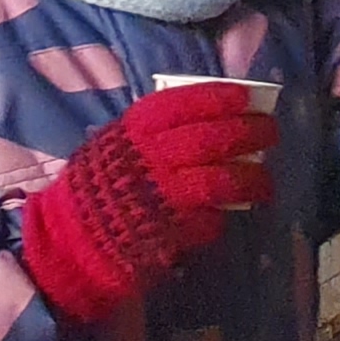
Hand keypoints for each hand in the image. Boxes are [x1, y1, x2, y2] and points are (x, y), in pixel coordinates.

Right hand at [14, 84, 274, 323]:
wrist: (69, 243)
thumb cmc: (96, 188)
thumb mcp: (115, 145)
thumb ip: (153, 132)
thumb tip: (207, 116)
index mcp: (134, 131)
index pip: (185, 103)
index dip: (219, 98)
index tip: (245, 97)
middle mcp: (150, 159)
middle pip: (213, 139)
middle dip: (250, 132)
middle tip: (271, 131)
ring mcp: (162, 197)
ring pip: (222, 181)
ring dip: (251, 178)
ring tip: (265, 181)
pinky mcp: (170, 233)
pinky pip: (209, 219)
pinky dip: (221, 216)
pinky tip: (226, 213)